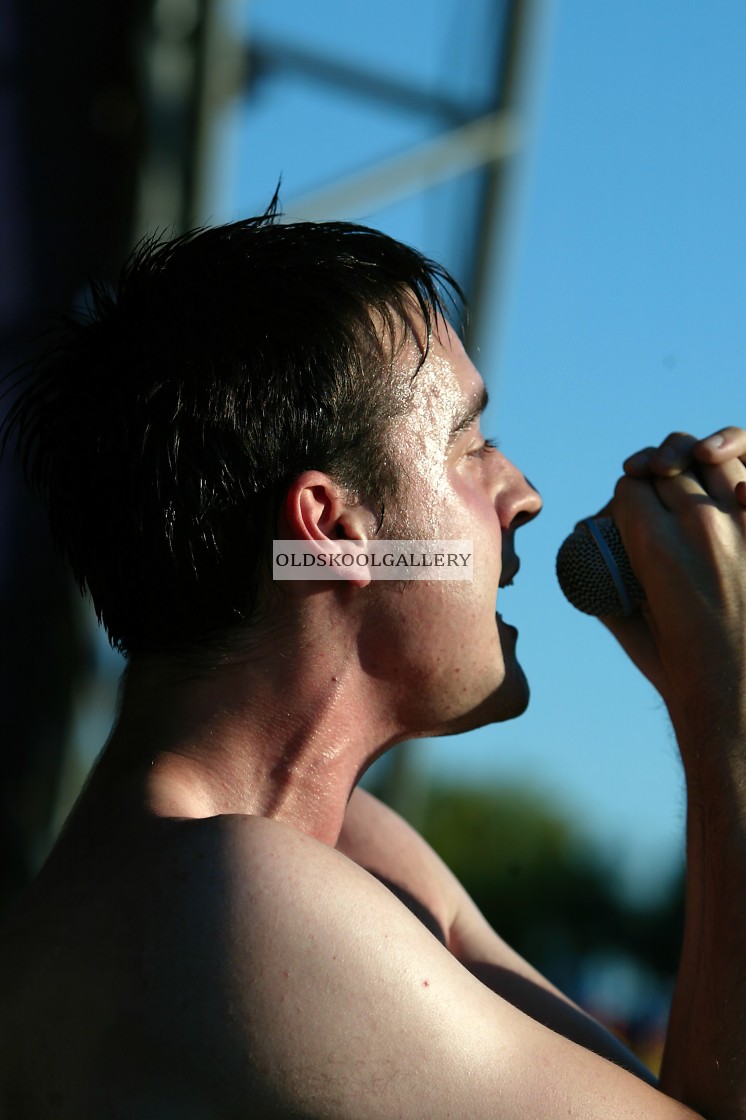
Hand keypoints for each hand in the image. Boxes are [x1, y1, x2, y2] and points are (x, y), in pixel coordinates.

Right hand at [599, 427, 745, 738]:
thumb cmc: (689, 674)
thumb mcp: (634, 631)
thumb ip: (605, 592)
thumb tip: (588, 560)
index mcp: (655, 549)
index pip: (631, 487)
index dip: (626, 493)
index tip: (630, 507)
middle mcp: (701, 527)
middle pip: (670, 468)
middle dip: (658, 474)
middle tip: (660, 494)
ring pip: (716, 462)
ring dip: (702, 465)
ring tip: (699, 479)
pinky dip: (745, 479)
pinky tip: (739, 487)